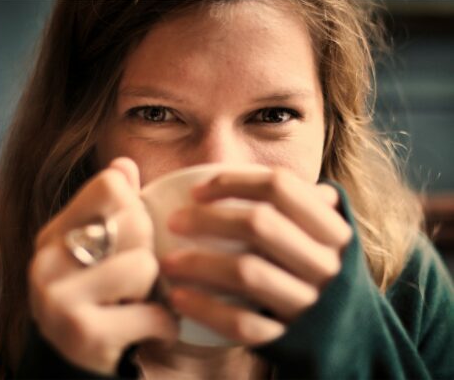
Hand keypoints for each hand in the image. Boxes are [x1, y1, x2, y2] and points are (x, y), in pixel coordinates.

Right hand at [29, 158, 177, 374]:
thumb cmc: (98, 298)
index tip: (133, 237)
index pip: (111, 185)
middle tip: (138, 277)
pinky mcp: (82, 334)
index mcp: (54, 233)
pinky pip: (153, 313)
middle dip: (149, 251)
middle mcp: (47, 260)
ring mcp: (59, 298)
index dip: (136, 208)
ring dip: (156, 291)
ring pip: (144, 266)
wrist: (74, 365)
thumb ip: (112, 206)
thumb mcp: (99, 250)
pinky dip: (165, 325)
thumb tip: (124, 163)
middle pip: (134, 221)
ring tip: (139, 303)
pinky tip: (152, 329)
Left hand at [161, 168, 351, 345]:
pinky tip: (179, 298)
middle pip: (259, 225)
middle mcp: (325, 264)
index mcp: (332, 230)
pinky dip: (206, 309)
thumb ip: (304, 207)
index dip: (233, 181)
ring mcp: (309, 303)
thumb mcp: (324, 238)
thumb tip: (267, 175)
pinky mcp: (289, 338)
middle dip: (208, 219)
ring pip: (247, 273)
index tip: (197, 190)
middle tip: (174, 222)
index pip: (281, 187)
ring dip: (199, 264)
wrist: (345, 338)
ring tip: (168, 262)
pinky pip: (242, 323)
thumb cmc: (319, 273)